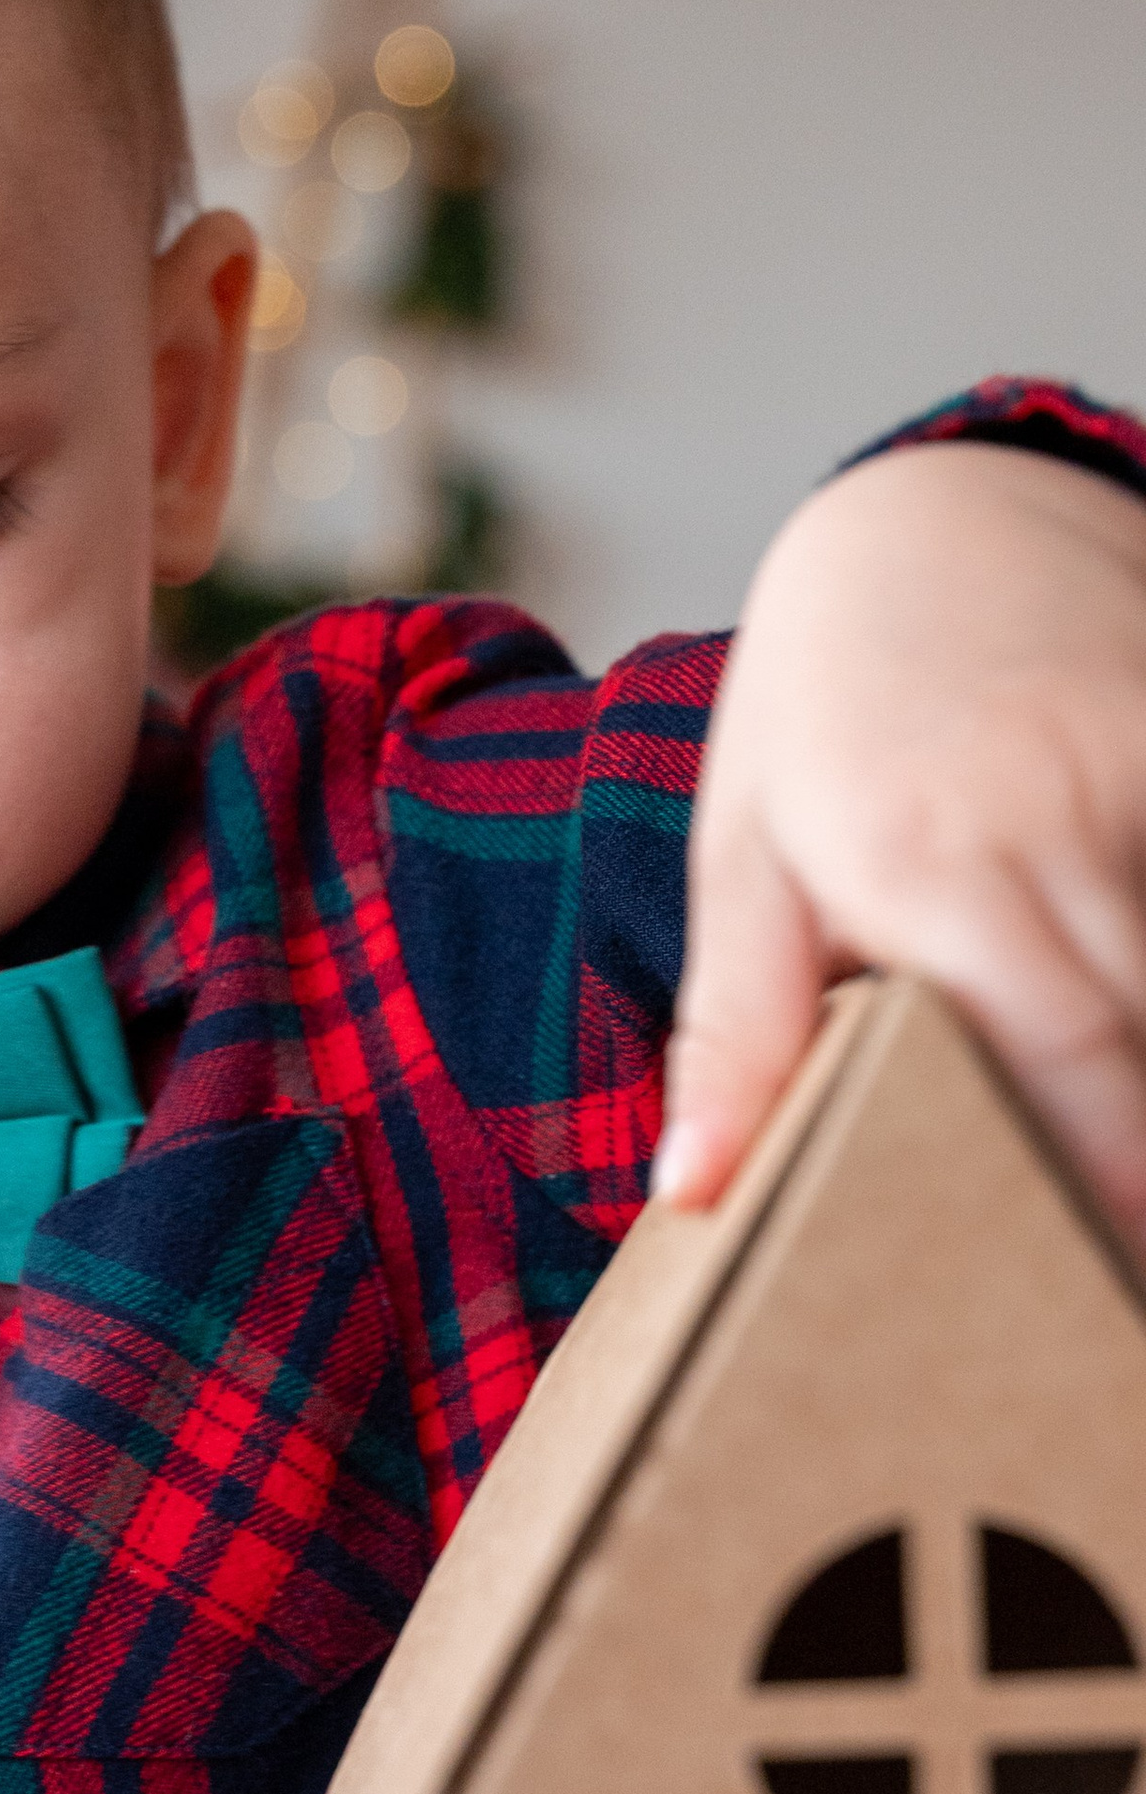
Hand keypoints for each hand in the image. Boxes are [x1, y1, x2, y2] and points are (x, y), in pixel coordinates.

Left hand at [660, 439, 1145, 1254]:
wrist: (925, 517)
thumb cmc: (818, 714)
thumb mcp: (746, 859)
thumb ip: (737, 1029)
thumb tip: (691, 1190)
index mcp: (931, 864)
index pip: (1070, 1054)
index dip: (1122, 1180)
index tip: (1128, 1277)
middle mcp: (1061, 812)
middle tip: (1126, 1270)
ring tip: (1128, 1199)